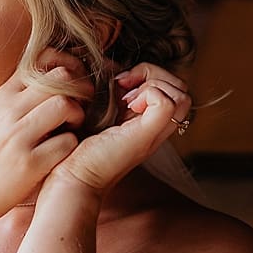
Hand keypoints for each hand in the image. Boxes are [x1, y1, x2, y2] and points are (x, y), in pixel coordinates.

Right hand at [0, 49, 89, 234]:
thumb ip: (16, 99)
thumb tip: (48, 80)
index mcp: (2, 97)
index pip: (43, 61)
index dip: (66, 69)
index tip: (71, 86)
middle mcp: (9, 112)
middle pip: (60, 78)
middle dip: (78, 91)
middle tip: (78, 108)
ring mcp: (18, 137)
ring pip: (65, 105)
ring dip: (76, 117)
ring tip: (69, 130)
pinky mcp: (29, 164)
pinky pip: (67, 142)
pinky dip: (70, 146)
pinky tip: (60, 153)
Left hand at [42, 60, 190, 198]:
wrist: (71, 178)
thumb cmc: (77, 151)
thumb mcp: (99, 116)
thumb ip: (113, 98)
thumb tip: (117, 74)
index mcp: (146, 122)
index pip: (171, 88)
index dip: (149, 75)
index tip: (120, 85)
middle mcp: (156, 128)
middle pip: (181, 87)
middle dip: (153, 75)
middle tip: (123, 89)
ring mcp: (154, 133)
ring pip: (181, 93)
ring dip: (152, 84)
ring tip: (124, 100)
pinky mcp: (146, 136)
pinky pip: (168, 103)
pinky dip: (148, 94)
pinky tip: (125, 107)